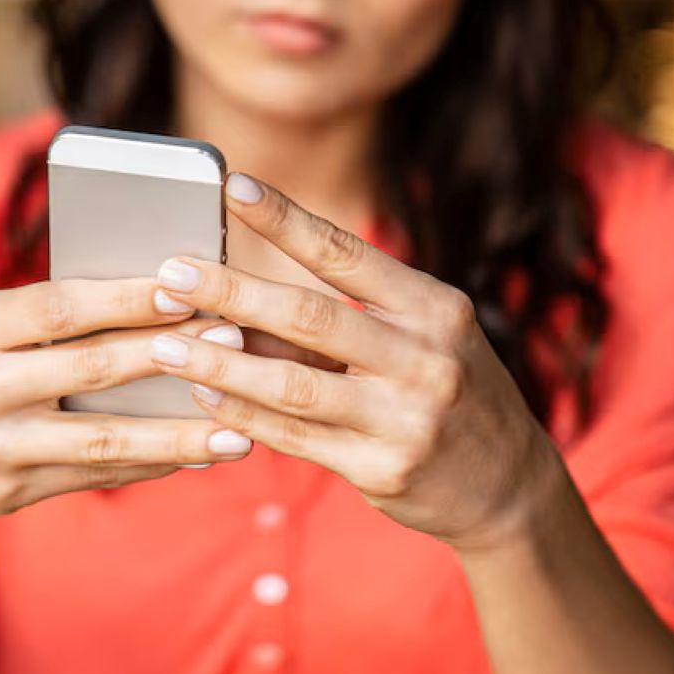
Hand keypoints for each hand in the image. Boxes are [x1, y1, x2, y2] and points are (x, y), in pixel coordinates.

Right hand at [0, 278, 252, 539]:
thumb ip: (31, 315)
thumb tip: (133, 298)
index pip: (57, 306)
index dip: (124, 297)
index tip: (184, 286)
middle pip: (89, 368)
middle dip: (170, 355)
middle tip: (234, 342)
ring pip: (101, 439)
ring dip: (176, 435)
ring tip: (237, 430)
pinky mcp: (8, 492)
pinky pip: (92, 476)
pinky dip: (147, 466)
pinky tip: (194, 457)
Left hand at [148, 173, 561, 549]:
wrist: (508, 486)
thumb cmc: (447, 391)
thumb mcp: (421, 339)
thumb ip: (346, 317)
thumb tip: (238, 299)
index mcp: (434, 308)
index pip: (347, 253)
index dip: (285, 219)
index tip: (232, 187)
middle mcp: (425, 358)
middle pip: (309, 316)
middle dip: (232, 291)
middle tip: (171, 273)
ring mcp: (406, 418)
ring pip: (292, 384)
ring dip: (219, 365)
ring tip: (165, 346)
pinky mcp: (383, 470)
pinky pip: (294, 438)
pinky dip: (241, 415)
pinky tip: (202, 398)